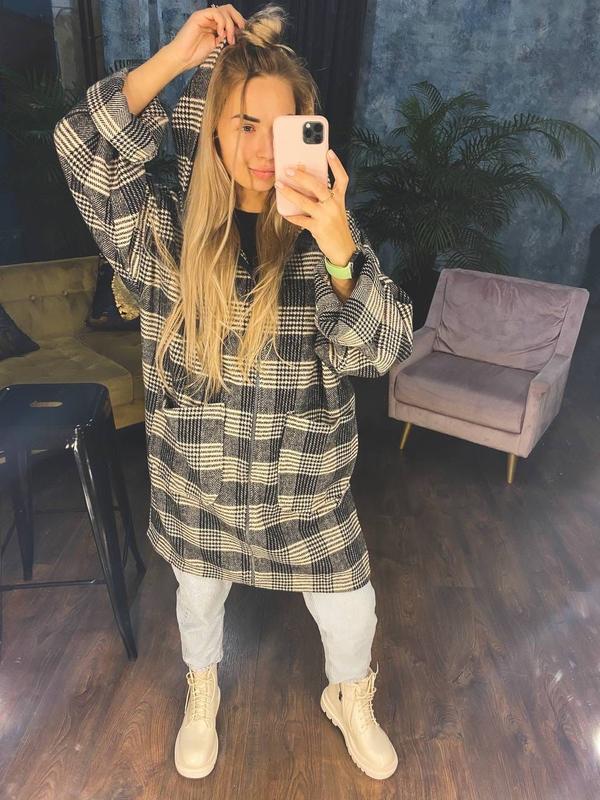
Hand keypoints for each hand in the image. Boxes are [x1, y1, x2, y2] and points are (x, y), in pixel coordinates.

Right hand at [165, 4, 245, 72]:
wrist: (183, 58)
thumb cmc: (197, 55)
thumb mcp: (217, 47)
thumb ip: (226, 39)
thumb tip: (240, 35)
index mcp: (216, 25)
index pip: (231, 17)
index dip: (240, 23)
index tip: (245, 34)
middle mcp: (211, 19)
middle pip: (230, 10)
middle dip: (238, 20)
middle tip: (241, 33)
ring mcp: (205, 16)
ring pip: (224, 10)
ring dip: (230, 25)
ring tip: (229, 39)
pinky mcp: (199, 16)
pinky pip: (216, 12)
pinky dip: (222, 22)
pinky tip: (221, 34)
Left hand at [276, 150, 356, 267]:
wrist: (343, 249)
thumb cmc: (336, 226)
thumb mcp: (335, 209)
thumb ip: (325, 197)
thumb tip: (305, 184)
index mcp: (339, 198)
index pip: (342, 178)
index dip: (336, 165)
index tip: (329, 152)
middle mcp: (334, 205)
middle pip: (318, 186)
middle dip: (302, 177)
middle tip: (288, 170)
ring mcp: (326, 217)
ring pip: (305, 202)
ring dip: (290, 193)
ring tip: (279, 186)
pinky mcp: (318, 228)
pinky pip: (301, 220)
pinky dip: (291, 216)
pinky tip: (284, 212)